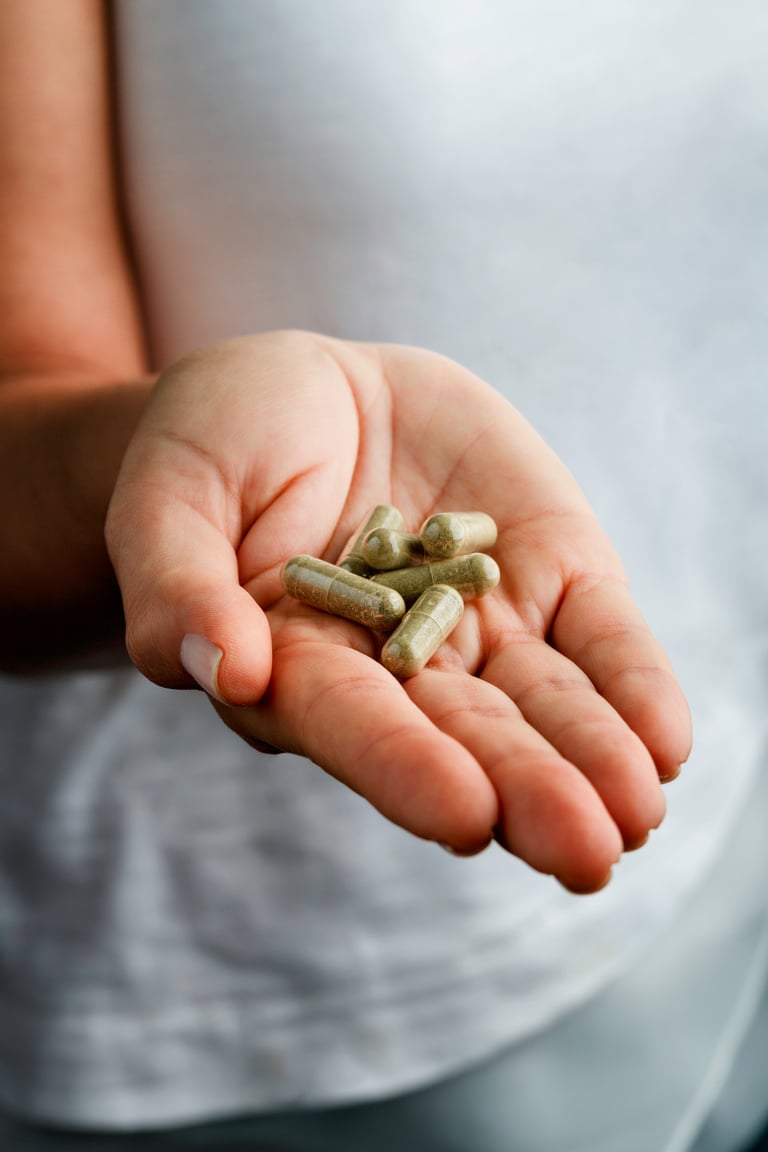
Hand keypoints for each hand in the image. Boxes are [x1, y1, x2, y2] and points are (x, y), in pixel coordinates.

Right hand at [106, 331, 690, 891]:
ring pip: (542, 700)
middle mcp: (399, 668)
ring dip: (592, 756)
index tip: (464, 814)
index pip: (352, 725)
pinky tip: (661, 738)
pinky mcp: (547, 568)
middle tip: (585, 852)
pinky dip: (630, 680)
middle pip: (465, 736)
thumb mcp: (168, 496)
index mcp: (299, 667)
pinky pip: (596, 632)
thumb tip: (226, 665)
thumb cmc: (216, 447)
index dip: (404, 765)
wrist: (312, 391)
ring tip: (635, 812)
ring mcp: (481, 621)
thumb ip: (178, 584)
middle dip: (525, 792)